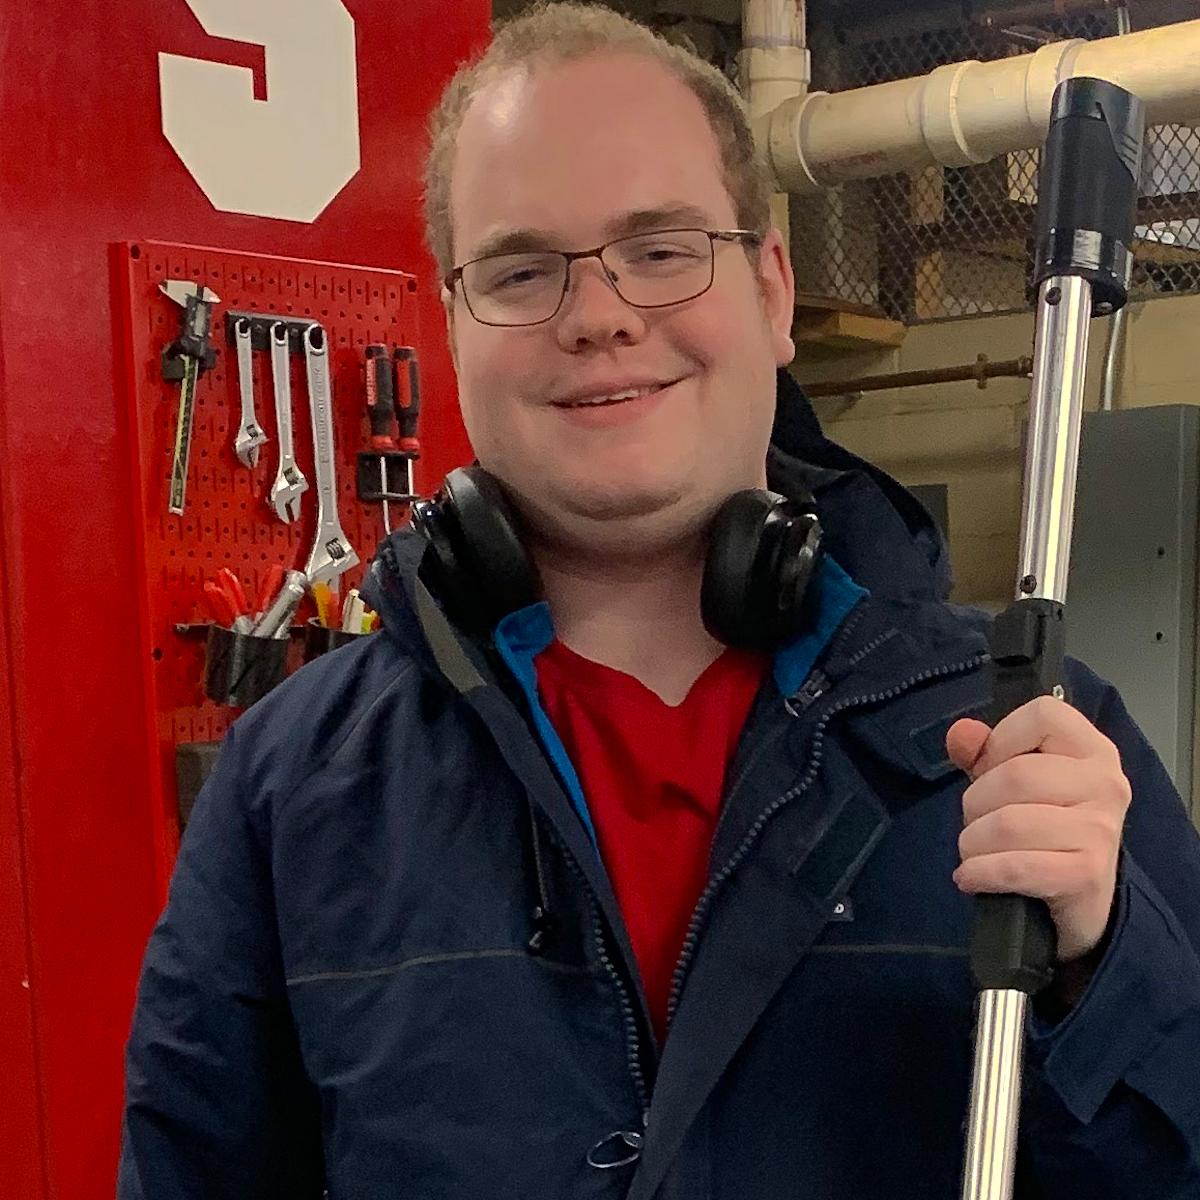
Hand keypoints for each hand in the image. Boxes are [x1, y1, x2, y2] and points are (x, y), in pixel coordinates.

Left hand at [946, 696, 1130, 963]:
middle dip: (976, 802)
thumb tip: (961, 734)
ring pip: (1008, 823)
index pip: (1043, 714)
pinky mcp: (1087, 874)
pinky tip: (970, 876)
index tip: (990, 767)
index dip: (1001, 739)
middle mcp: (1106, 783)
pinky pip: (1015, 867)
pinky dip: (980, 873)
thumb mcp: (1012, 781)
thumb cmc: (1044, 827)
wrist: (1082, 900)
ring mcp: (1101, 830)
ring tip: (976, 851)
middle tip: (976, 821)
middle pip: (1015, 774)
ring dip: (974, 842)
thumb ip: (983, 751)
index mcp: (1092, 748)